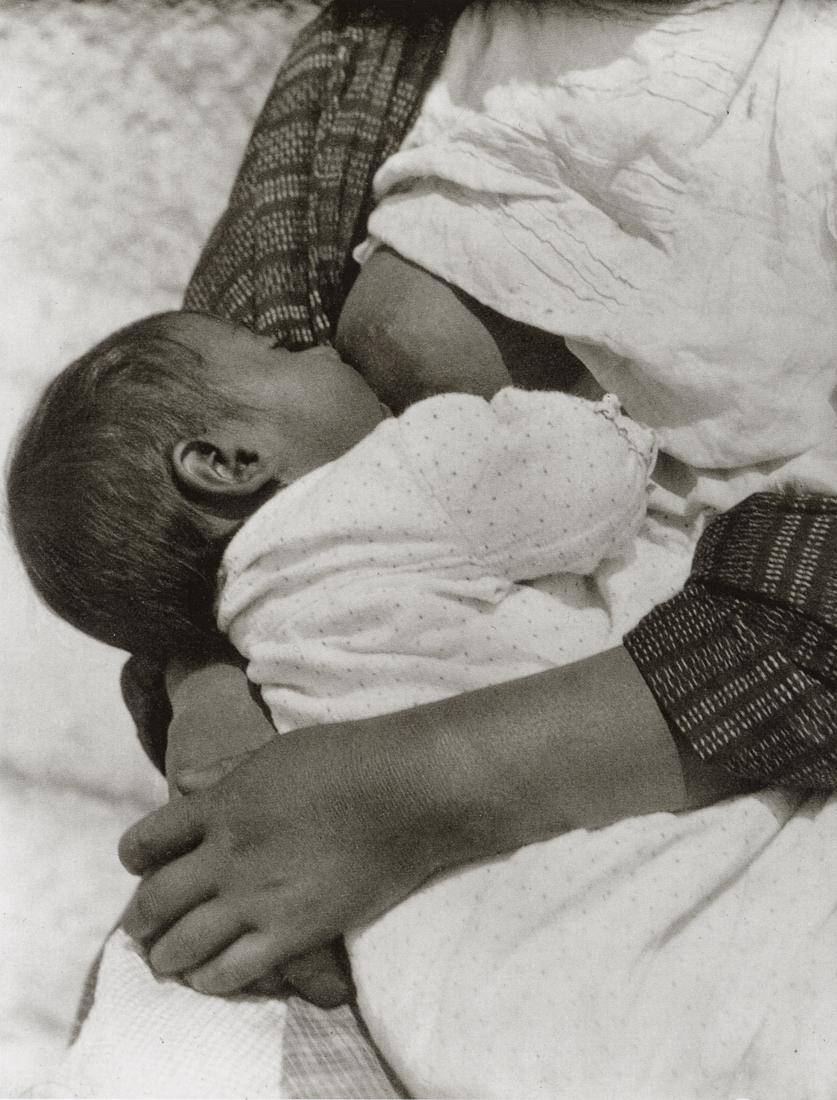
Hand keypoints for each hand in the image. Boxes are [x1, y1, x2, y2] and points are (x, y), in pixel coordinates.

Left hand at [119, 717, 443, 995]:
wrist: (406, 791)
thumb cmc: (347, 759)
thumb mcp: (276, 752)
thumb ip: (224, 770)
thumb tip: (181, 782)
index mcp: (221, 804)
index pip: (146, 840)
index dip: (134, 857)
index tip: (138, 867)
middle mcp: (227, 854)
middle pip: (155, 900)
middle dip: (141, 918)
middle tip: (143, 927)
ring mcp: (257, 897)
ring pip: (183, 944)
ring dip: (168, 955)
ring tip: (170, 959)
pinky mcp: (293, 932)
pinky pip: (231, 972)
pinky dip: (210, 979)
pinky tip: (210, 976)